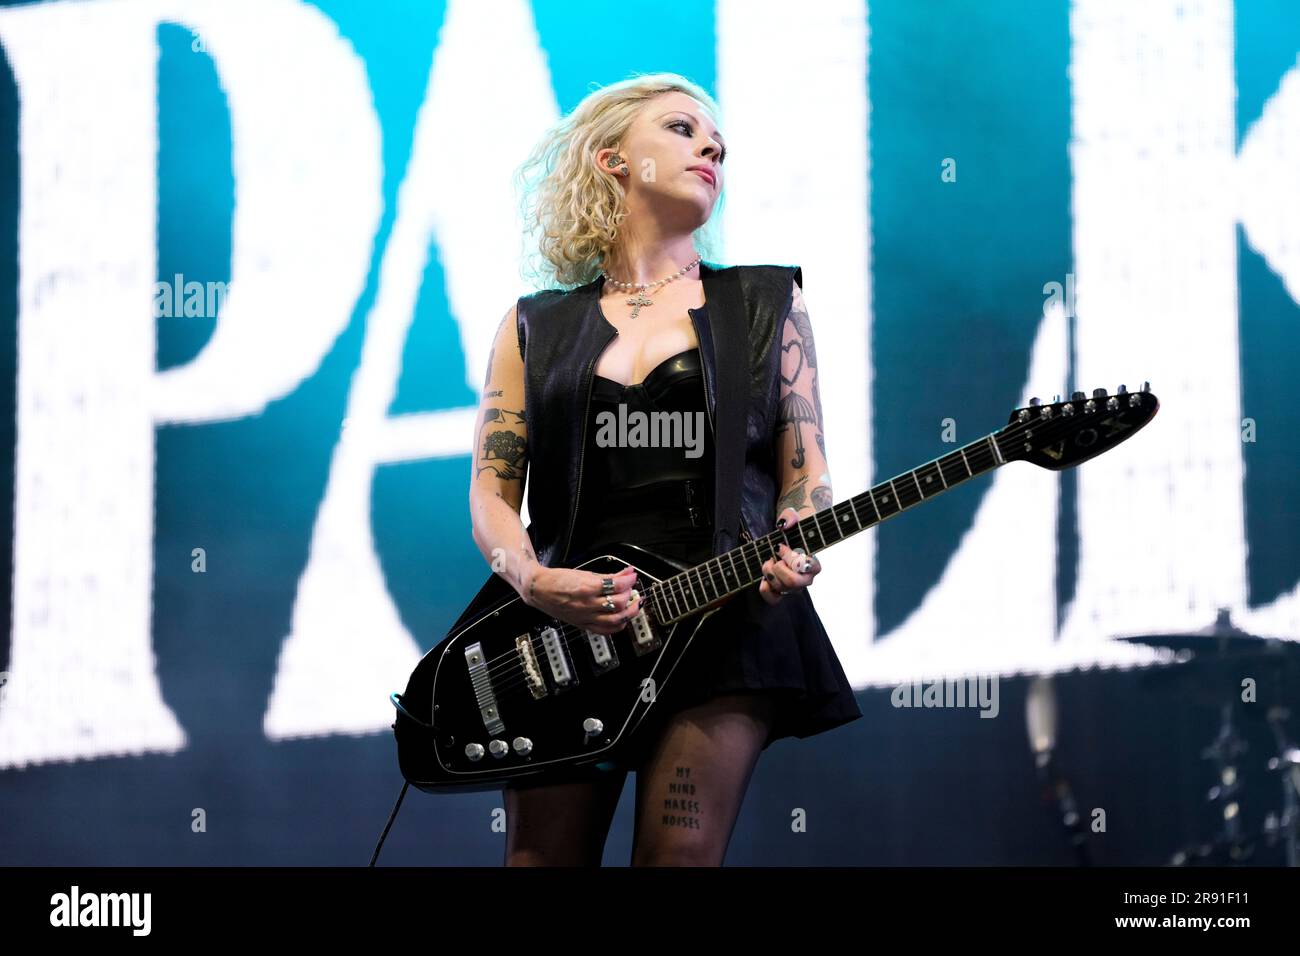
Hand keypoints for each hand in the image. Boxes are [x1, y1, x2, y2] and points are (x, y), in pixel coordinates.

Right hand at [521, 564, 639, 634]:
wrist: (539, 590)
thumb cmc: (558, 580)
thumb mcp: (584, 573)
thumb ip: (608, 575)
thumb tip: (626, 572)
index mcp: (586, 588)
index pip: (616, 585)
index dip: (629, 580)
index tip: (632, 576)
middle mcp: (586, 604)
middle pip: (618, 603)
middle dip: (630, 596)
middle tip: (632, 590)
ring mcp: (585, 617)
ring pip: (615, 620)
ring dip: (629, 613)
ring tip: (633, 605)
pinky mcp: (583, 625)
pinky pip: (604, 631)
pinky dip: (617, 626)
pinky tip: (621, 619)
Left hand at [759, 507, 821, 605]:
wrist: (787, 537)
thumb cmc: (794, 529)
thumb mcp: (793, 517)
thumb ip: (791, 516)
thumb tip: (783, 524)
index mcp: (814, 564)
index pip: (807, 567)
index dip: (790, 558)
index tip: (780, 546)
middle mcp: (806, 579)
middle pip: (794, 583)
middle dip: (778, 568)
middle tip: (773, 557)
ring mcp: (794, 588)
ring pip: (781, 588)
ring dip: (768, 573)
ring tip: (768, 561)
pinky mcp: (781, 592)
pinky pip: (773, 599)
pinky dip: (765, 589)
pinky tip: (764, 578)